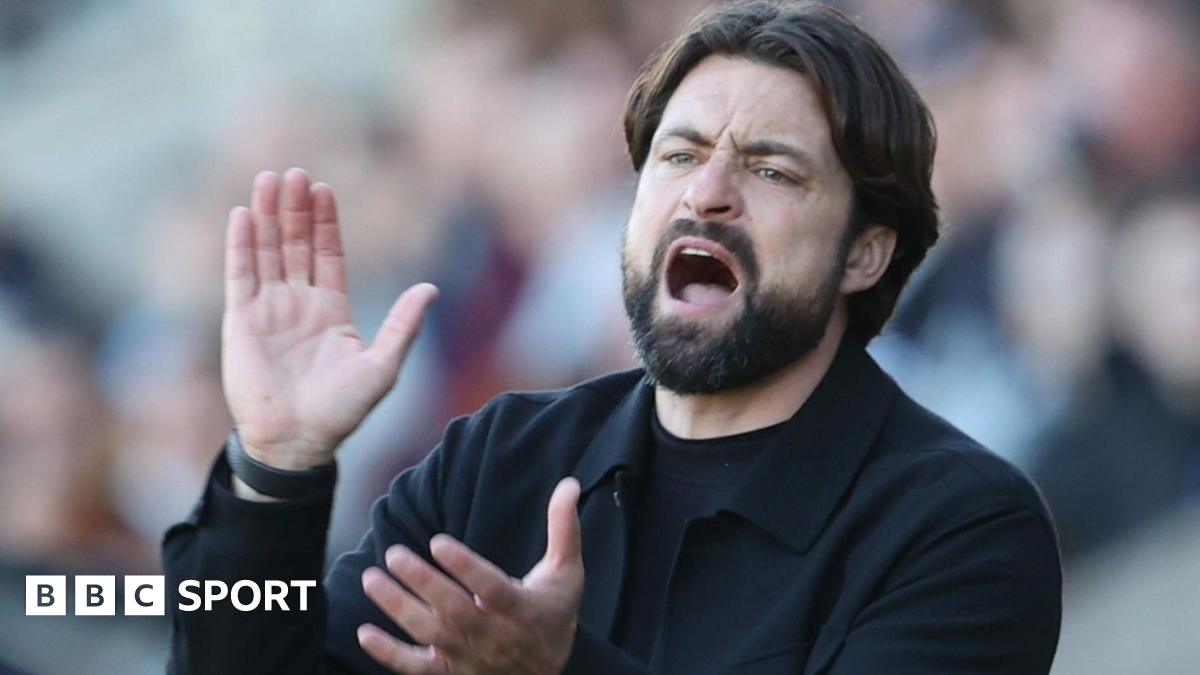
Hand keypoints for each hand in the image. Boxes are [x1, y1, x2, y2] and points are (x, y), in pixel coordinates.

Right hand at [222, 168, 437, 468]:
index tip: (324, 188)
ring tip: (269, 179)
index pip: (327, 255)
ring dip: (267, 216)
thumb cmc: (342, 411)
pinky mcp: (240, 323)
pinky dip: (241, 245)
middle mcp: (298, 305)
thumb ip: (404, 324)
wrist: (298, 441)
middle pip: (295, 245)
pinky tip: (243, 214)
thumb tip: (431, 287)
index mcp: (331, 311)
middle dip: (295, 209)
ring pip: (267, 252)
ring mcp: (267, 311)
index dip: (325, 222)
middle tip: (295, 172)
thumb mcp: (383, 365)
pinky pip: (239, 275)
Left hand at [359, 478, 583, 673]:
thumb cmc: (554, 612)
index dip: (465, 567)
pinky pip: (418, 669)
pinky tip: (365, 632)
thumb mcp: (566, 572)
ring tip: (372, 579)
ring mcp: (471, 658)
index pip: (492, 588)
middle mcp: (495, 637)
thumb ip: (564, 528)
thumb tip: (569, 484)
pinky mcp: (452, 674)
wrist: (547, 672)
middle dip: (422, 582)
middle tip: (394, 553)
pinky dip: (390, 655)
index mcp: (523, 610)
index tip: (438, 542)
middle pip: (455, 611)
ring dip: (399, 609)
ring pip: (431, 636)